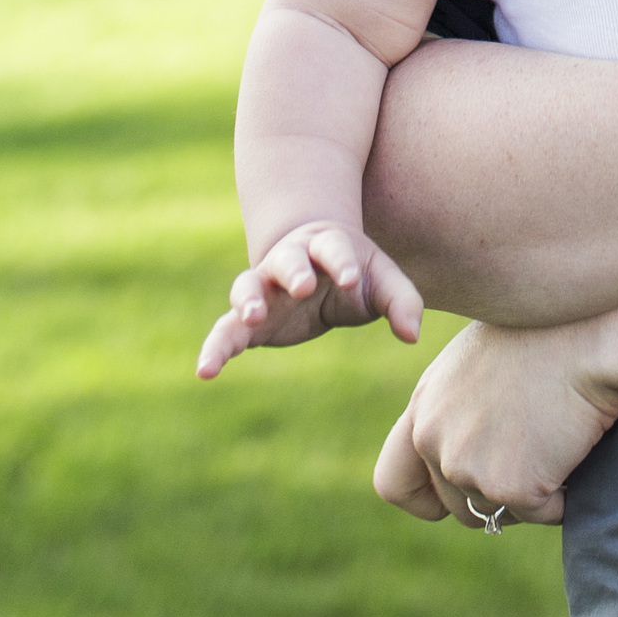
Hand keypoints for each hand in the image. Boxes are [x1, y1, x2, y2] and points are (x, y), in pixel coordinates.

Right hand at [195, 222, 424, 379]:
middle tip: (302, 285)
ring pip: (247, 286)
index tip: (350, 277)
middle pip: (288, 259)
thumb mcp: (381, 279)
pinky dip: (214, 348)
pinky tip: (205, 371)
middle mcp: (290, 261)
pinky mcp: (248, 321)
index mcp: (327, 245)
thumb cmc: (354, 271)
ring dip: (248, 300)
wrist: (313, 262)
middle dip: (295, 270)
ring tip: (251, 317)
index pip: (334, 248)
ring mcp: (264, 288)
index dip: (341, 260)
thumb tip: (412, 336)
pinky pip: (226, 331)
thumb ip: (400, 301)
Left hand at [372, 319, 617, 526]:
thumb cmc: (547, 333)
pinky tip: (577, 448)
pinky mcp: (511, 487)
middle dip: (495, 495)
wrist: (590, 332)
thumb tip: (464, 448)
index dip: (426, 498)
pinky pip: (544, 513)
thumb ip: (455, 407)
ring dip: (529, 494)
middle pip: (457, 508)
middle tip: (535, 457)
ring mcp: (469, 467)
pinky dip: (564, 495)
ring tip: (557, 443)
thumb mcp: (478, 361)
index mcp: (423, 407)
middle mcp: (434, 441)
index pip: (391, 482)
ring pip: (499, 514)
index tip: (456, 496)